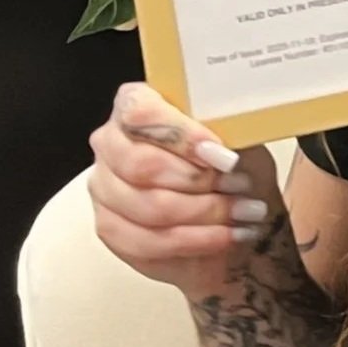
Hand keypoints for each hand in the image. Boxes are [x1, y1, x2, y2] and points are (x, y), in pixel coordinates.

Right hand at [88, 83, 279, 301]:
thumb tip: (219, 154)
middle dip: (199, 181)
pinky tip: (225, 235)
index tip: (223, 155)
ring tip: (242, 212)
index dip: (182, 136)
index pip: (141, 112)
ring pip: (148, 207)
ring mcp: (104, 187)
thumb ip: (227, 136)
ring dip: (205, 213)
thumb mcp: (241, 141)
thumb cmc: (234, 170)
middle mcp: (110, 142)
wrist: (235, 214)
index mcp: (136, 104)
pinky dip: (195, 241)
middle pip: (141, 164)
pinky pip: (147, 242)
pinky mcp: (111, 229)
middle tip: (240, 186)